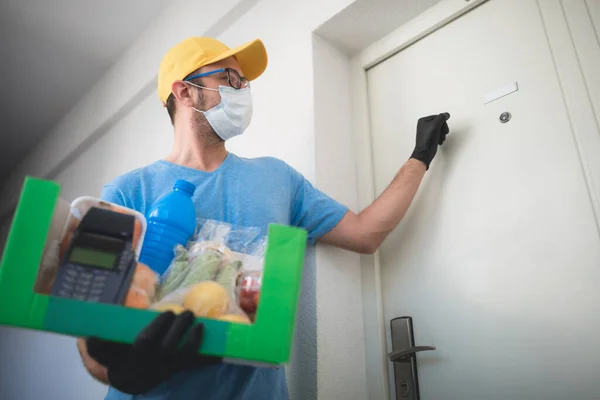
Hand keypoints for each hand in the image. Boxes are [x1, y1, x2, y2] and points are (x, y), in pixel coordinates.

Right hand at [86, 311, 220, 394]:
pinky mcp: (180, 368)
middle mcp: (154, 364)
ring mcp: (169, 368)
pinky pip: (195, 364)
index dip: (158, 328)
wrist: (133, 379)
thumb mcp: (106, 352)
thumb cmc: (120, 358)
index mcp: (136, 356)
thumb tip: (90, 337)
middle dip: (179, 329)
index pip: (147, 343)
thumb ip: (100, 347)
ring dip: (194, 341)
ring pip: (183, 356)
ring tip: (200, 323)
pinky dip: (208, 358)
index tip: (165, 312)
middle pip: (169, 347)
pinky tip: (221, 350)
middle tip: (185, 312)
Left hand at [410, 112, 450, 168]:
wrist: (425, 153)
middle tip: (443, 133)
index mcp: (423, 120)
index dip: (443, 122)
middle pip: (439, 123)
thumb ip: (441, 118)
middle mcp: (424, 126)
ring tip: (440, 138)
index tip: (443, 128)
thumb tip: (446, 114)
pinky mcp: (429, 138)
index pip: (438, 117)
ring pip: (439, 129)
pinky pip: (438, 135)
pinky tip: (439, 141)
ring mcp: (427, 132)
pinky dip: (440, 138)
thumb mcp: (435, 125)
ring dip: (442, 134)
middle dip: (442, 129)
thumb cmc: (427, 141)